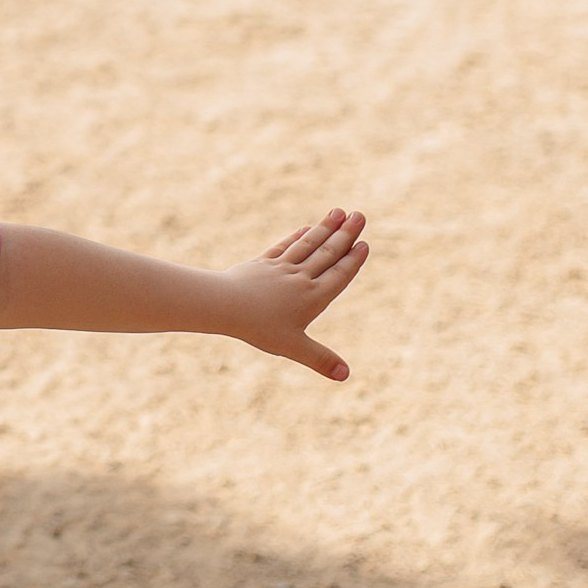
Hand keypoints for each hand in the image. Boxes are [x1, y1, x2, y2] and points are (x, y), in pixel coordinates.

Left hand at [217, 210, 367, 380]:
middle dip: (345, 234)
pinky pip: (283, 247)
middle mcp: (300, 279)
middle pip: (327, 253)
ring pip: (308, 245)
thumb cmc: (258, 328)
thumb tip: (346, 375)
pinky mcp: (261, 264)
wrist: (223, 305)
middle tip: (360, 214)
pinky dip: (296, 237)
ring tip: (338, 211)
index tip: (364, 242)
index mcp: (312, 297)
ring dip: (325, 228)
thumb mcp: (293, 348)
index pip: (338, 275)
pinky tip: (305, 227)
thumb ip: (320, 360)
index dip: (352, 260)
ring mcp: (280, 268)